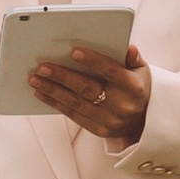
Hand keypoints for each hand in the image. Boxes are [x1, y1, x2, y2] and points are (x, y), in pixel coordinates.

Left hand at [30, 42, 151, 147]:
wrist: (144, 120)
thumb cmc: (137, 87)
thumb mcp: (141, 70)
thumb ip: (133, 58)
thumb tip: (128, 48)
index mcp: (134, 87)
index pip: (111, 71)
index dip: (93, 61)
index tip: (73, 51)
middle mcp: (122, 106)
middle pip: (88, 89)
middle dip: (63, 76)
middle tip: (42, 67)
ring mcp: (110, 120)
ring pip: (76, 103)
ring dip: (53, 91)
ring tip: (35, 79)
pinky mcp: (99, 130)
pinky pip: (74, 116)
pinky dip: (56, 104)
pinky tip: (42, 94)